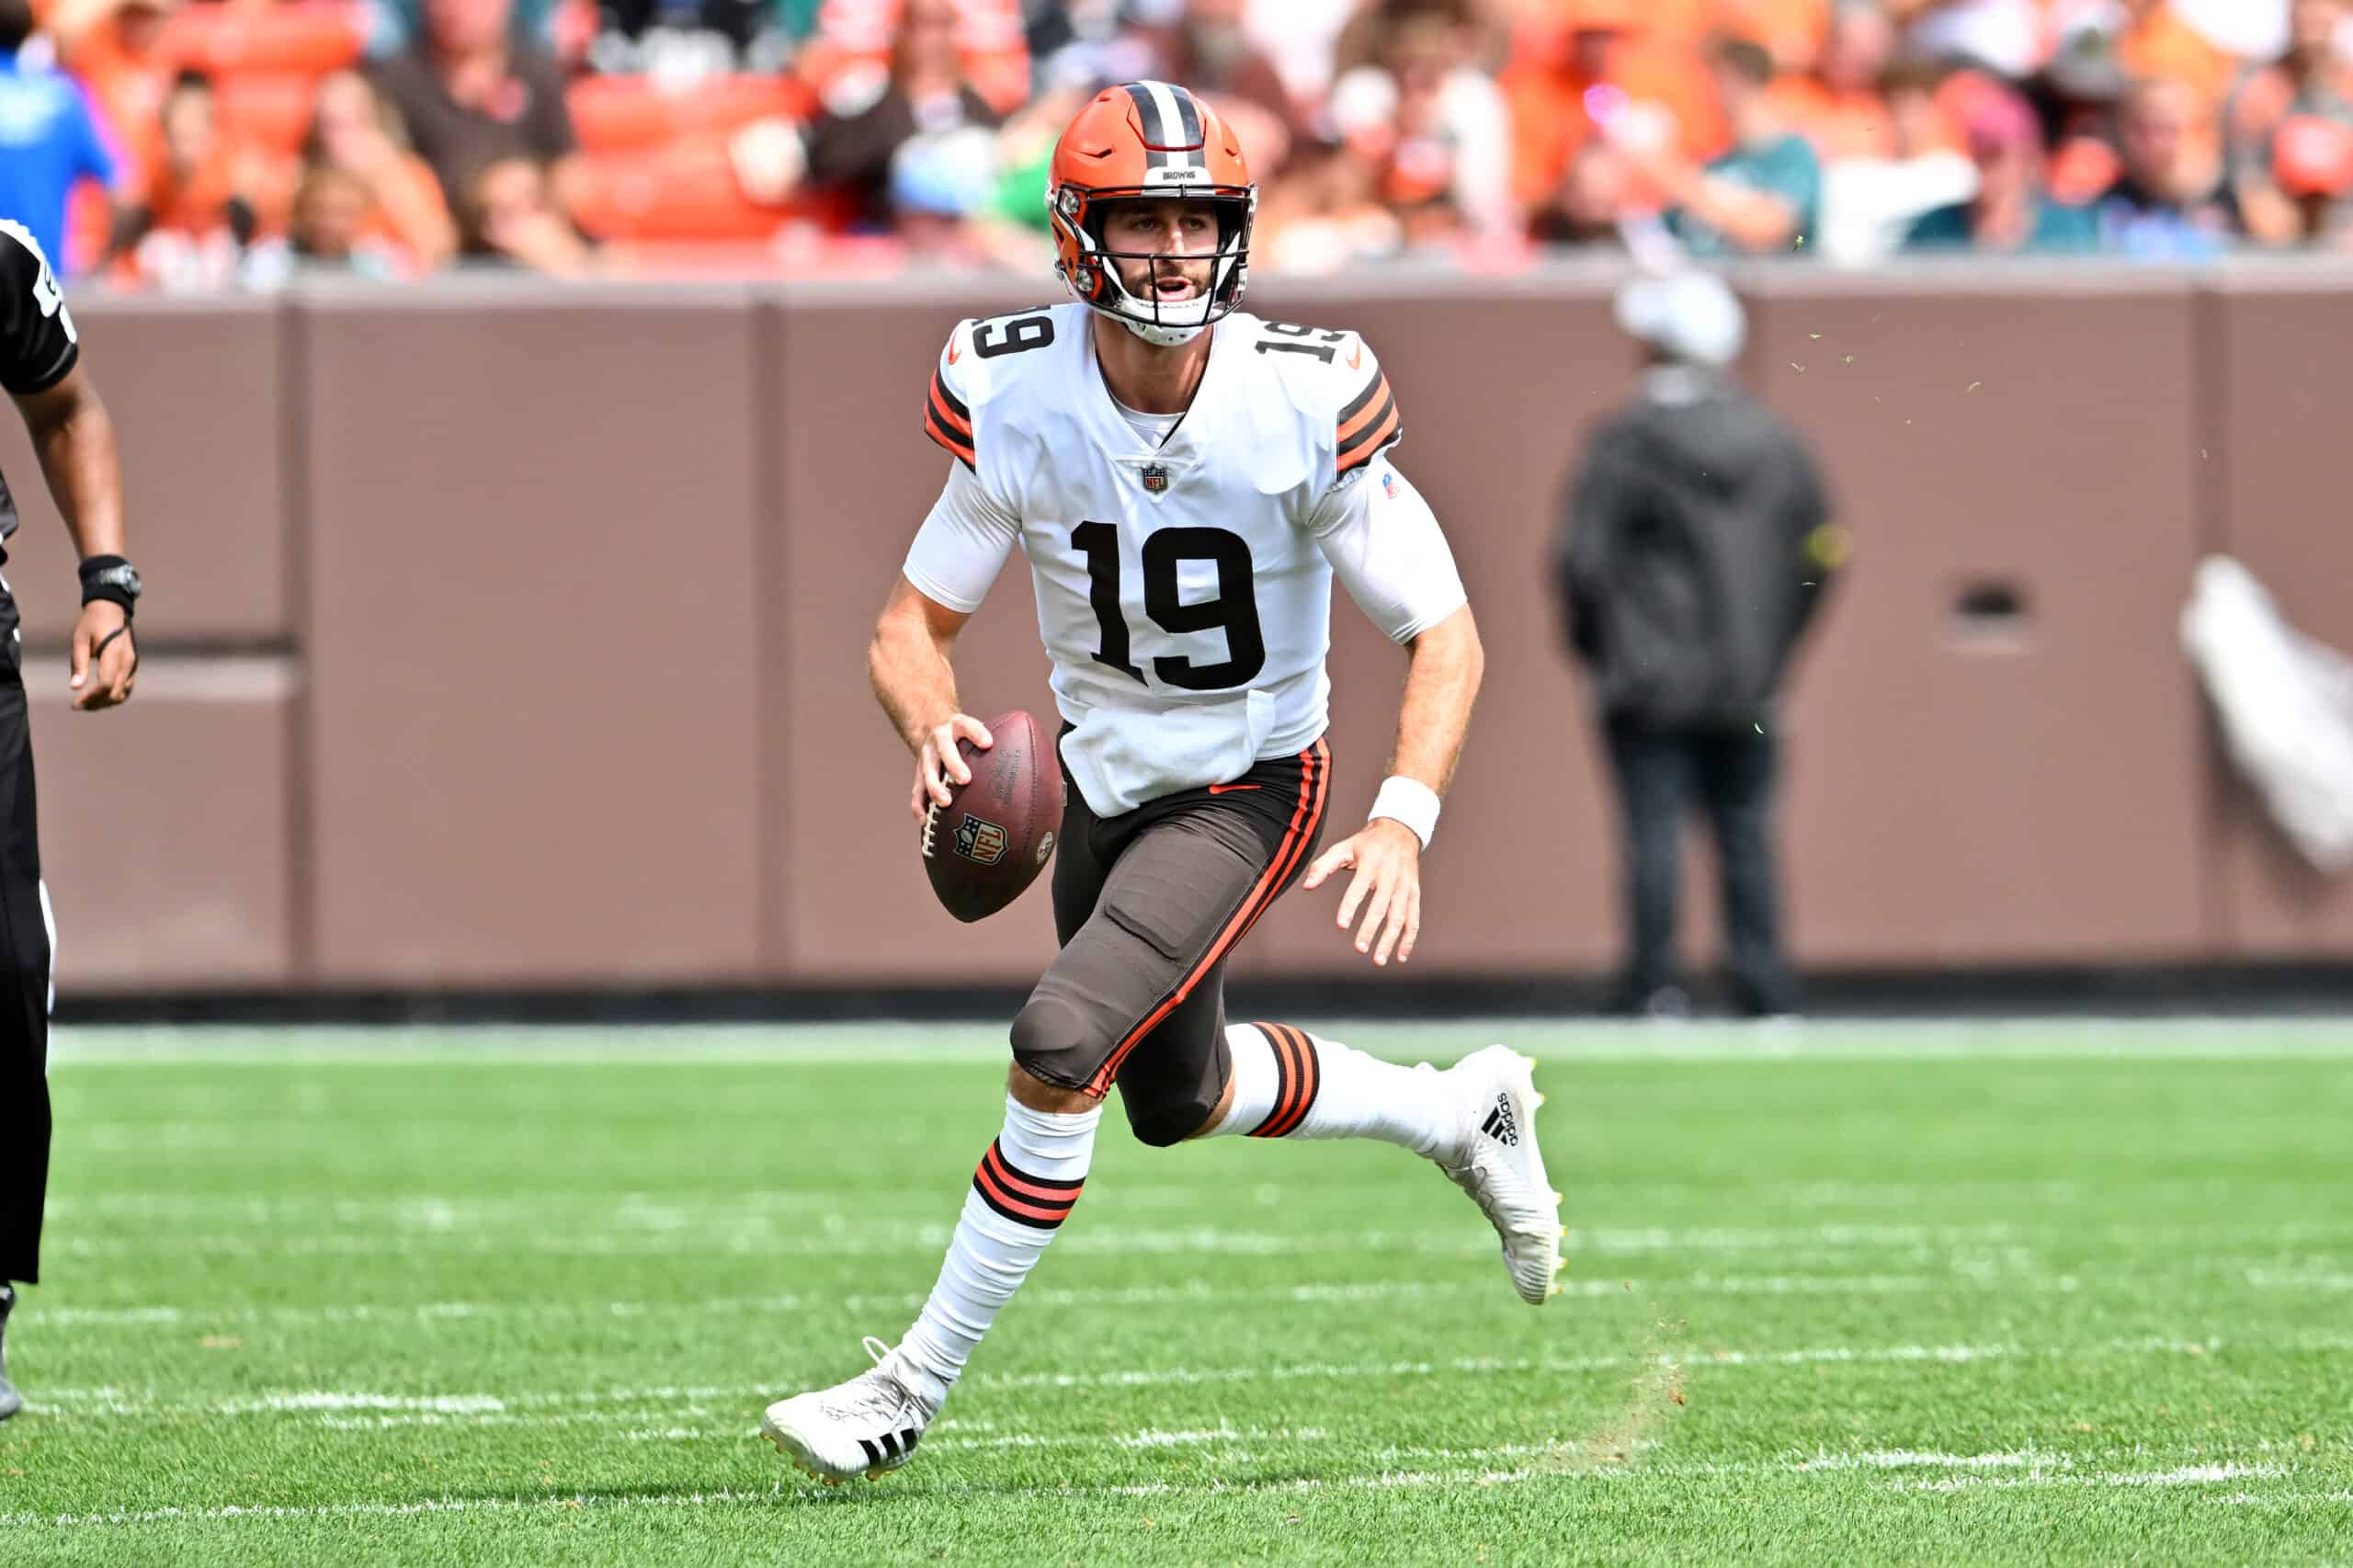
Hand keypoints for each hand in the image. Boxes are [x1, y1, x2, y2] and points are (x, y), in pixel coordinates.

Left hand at [69, 601, 135, 711]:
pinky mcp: (132, 666)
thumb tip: (74, 687)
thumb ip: (78, 663)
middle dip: (96, 703)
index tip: (75, 703)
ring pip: (123, 694)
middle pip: (115, 693)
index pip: (106, 684)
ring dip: (105, 702)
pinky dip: (112, 696)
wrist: (112, 609)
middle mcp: (128, 662)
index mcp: (114, 653)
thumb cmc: (92, 623)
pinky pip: (126, 688)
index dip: (90, 697)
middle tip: (77, 706)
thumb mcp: (80, 640)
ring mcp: (133, 665)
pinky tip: (98, 696)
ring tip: (87, 703)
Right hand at [910, 713, 992, 822]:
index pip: (968, 725)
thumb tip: (1041, 764)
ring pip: (927, 771)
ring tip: (946, 803)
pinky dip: (919, 805)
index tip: (988, 743)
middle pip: (945, 749)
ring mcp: (926, 755)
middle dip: (954, 764)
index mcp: (958, 726)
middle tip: (966, 780)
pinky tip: (926, 821)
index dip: (977, 733)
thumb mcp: (977, 730)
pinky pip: (916, 791)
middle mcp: (940, 739)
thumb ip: (1000, 743)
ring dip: (935, 788)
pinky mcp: (918, 772)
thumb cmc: (966, 737)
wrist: (932, 726)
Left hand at [1300, 817, 1422, 965]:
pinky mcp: (1414, 893)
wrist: (1401, 830)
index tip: (1341, 925)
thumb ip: (1323, 866)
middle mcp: (1390, 876)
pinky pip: (1414, 919)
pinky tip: (1400, 956)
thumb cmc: (1367, 843)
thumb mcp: (1344, 847)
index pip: (1359, 888)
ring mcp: (1405, 886)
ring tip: (1378, 959)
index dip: (1349, 906)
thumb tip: (1307, 887)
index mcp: (1371, 864)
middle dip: (1370, 929)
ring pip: (1399, 917)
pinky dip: (1409, 939)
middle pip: (1381, 907)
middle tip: (1359, 949)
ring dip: (1390, 940)